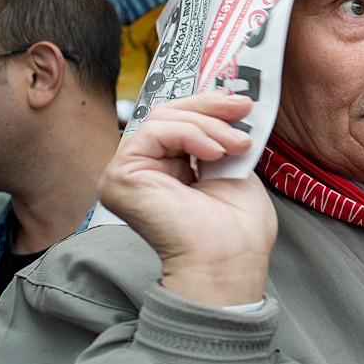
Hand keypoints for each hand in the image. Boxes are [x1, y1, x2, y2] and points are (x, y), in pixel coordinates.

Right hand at [97, 90, 276, 306]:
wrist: (229, 261)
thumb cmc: (236, 230)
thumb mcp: (233, 165)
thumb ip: (222, 135)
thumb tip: (232, 102)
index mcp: (166, 167)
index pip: (178, 119)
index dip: (208, 104)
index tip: (242, 104)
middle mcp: (142, 169)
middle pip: (168, 113)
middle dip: (211, 107)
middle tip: (243, 111)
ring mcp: (126, 172)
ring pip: (163, 118)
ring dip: (208, 125)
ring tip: (236, 145)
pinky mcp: (120, 175)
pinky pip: (155, 132)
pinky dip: (191, 135)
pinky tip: (214, 153)